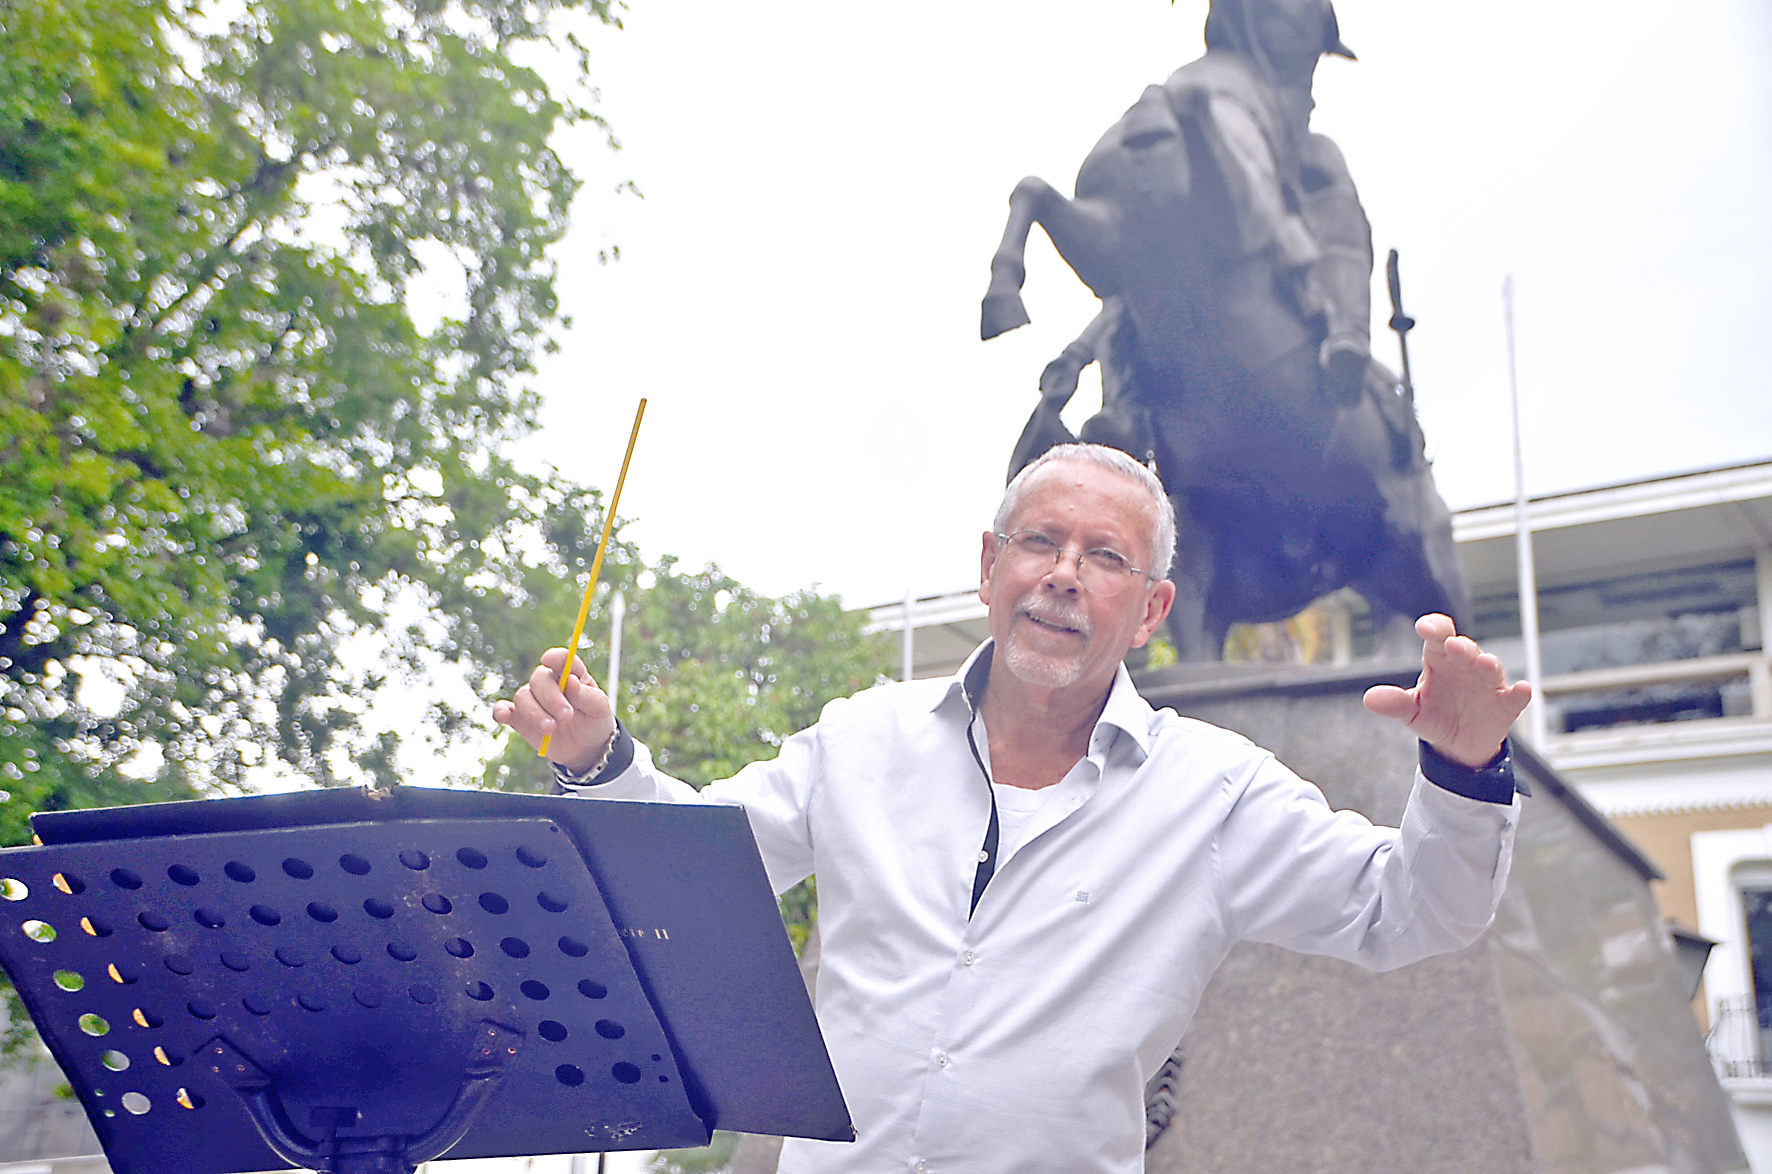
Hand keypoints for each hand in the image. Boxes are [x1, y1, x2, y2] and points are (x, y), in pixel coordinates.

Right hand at [491, 647, 616, 772]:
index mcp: (571, 674)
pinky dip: (501, 711)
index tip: (549, 660)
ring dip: (535, 712)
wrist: (586, 748)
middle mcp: (550, 683)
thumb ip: (586, 695)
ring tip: (551, 729)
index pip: (562, 659)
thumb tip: (570, 680)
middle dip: (551, 698)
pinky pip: (504, 710)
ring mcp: (534, 700)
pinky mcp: (521, 718)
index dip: (555, 657)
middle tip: (566, 716)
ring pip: (523, 696)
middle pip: (540, 679)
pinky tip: (503, 715)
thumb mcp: (599, 709)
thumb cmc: (594, 721)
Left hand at [1362, 614, 1532, 767]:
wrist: (1456, 746)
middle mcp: (1465, 666)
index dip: (1435, 627)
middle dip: (1462, 647)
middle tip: (1455, 646)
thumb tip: (1370, 698)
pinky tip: (1523, 689)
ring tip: (1483, 664)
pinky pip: (1514, 696)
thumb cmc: (1435, 716)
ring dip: (1488, 664)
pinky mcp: (1505, 705)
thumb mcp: (1412, 712)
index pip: (1439, 636)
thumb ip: (1394, 704)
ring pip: (1491, 667)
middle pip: (1466, 649)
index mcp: (1440, 660)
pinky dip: (1519, 692)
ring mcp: (1487, 684)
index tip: (1425, 627)